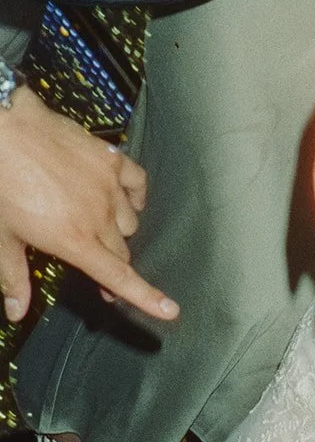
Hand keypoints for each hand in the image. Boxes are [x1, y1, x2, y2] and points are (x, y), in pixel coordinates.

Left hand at [0, 89, 177, 323]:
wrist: (7, 131)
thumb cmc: (2, 182)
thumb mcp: (3, 238)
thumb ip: (14, 278)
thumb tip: (18, 311)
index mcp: (74, 240)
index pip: (119, 276)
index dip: (147, 297)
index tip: (170, 310)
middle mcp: (99, 216)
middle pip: (122, 251)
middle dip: (111, 262)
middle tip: (92, 260)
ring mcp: (109, 186)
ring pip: (130, 221)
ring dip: (118, 229)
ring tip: (94, 221)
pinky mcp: (111, 160)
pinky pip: (138, 184)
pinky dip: (134, 195)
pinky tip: (121, 196)